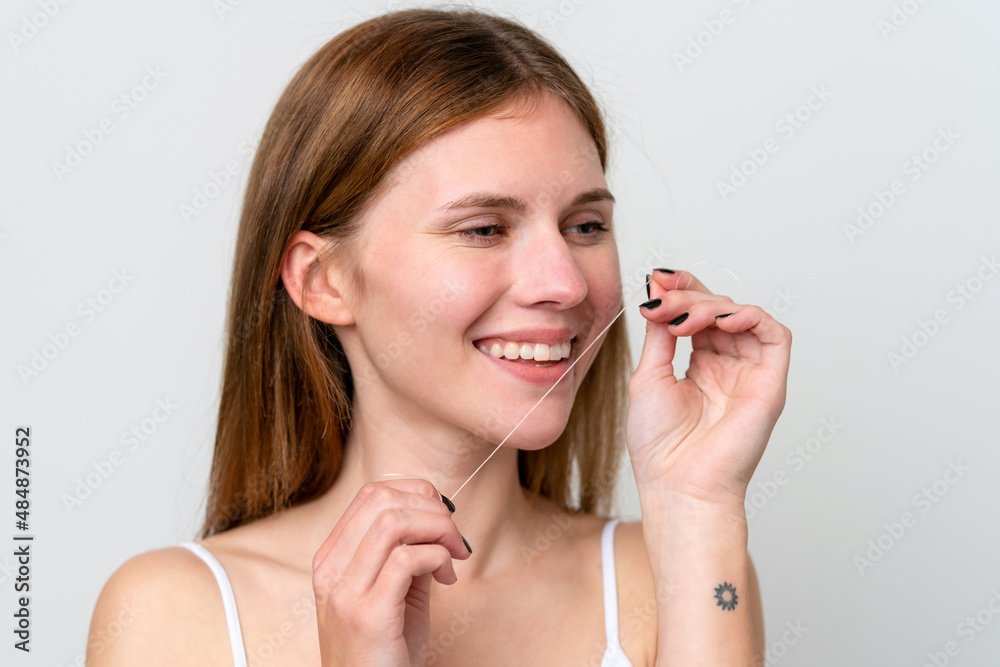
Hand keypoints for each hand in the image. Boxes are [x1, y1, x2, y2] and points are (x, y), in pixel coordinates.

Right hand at [312, 477, 471, 666]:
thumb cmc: (384, 651)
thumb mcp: (394, 592)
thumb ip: (407, 553)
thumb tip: (437, 518)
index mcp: (332, 559)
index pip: (371, 494)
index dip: (416, 493)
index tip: (443, 516)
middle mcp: (331, 570)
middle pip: (382, 499)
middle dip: (431, 507)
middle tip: (454, 537)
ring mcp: (345, 592)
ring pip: (393, 521)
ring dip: (438, 528)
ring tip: (454, 553)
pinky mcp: (368, 615)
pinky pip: (407, 559)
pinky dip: (437, 558)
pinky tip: (447, 579)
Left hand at [626, 269, 791, 508]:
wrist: (678, 485)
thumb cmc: (659, 444)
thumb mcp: (649, 375)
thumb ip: (660, 333)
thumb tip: (660, 293)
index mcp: (700, 365)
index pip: (699, 312)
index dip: (682, 289)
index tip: (657, 279)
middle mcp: (728, 366)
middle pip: (717, 308)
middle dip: (687, 296)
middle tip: (662, 300)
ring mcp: (750, 373)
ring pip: (741, 315)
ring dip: (710, 306)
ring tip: (682, 319)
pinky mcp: (771, 383)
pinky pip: (774, 335)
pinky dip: (749, 317)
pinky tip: (720, 320)